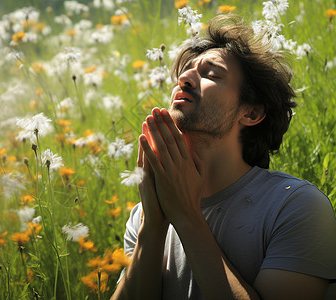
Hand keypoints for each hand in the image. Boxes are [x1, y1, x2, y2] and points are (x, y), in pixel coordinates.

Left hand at [140, 107, 205, 226]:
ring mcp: (171, 170)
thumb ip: (198, 163)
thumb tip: (194, 151)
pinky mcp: (163, 178)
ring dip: (154, 130)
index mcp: (189, 161)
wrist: (187, 214)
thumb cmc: (192, 197)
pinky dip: (147, 147)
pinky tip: (141, 137)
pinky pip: (153, 160)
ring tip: (148, 118)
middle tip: (155, 110)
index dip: (172, 124)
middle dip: (162, 122)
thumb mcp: (200, 177)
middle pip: (170, 138)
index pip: (179, 138)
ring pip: (161, 145)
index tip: (166, 113)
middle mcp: (180, 163)